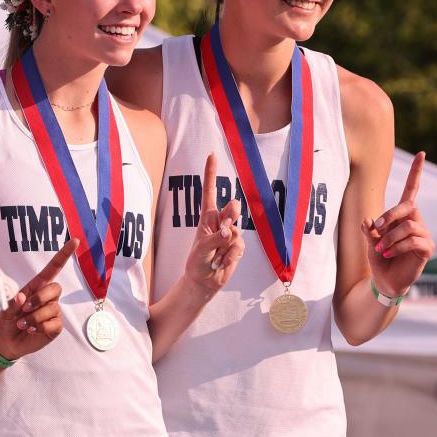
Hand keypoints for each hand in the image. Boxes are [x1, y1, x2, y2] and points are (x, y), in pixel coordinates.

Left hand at [0, 238, 78, 360]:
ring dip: (34, 317)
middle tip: (24, 309)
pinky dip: (40, 327)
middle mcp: (47, 297)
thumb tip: (21, 297)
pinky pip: (53, 324)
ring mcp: (53, 312)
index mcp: (36, 286)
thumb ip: (12, 302)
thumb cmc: (7, 319)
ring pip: (52, 308)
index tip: (75, 241)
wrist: (6, 341)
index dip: (64, 254)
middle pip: (56, 288)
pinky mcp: (55, 327)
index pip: (53, 268)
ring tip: (23, 324)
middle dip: (39, 298)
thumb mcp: (4, 308)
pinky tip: (32, 330)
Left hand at [183, 154, 244, 296]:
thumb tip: (230, 231)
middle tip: (223, 230)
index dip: (211, 173)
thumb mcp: (201, 248)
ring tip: (215, 256)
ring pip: (237, 230)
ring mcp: (231, 234)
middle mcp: (220, 222)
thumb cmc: (197, 262)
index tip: (212, 154)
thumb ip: (216, 237)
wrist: (203, 282)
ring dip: (225, 245)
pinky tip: (221, 263)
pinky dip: (230, 256)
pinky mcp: (237, 246)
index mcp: (206, 216)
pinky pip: (239, 246)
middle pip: (233, 207)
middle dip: (231, 216)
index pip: (210, 191)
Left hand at [362, 152, 434, 296]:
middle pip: (409, 206)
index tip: (421, 153)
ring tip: (381, 249)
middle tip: (376, 228)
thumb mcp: (369, 241)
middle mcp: (416, 221)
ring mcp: (424, 235)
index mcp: (402, 215)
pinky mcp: (428, 249)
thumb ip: (369, 229)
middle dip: (391, 215)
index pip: (411, 190)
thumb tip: (368, 220)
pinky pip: (414, 241)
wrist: (384, 280)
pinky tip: (388, 254)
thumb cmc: (378, 257)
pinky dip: (397, 247)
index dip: (416, 172)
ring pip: (409, 226)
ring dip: (390, 237)